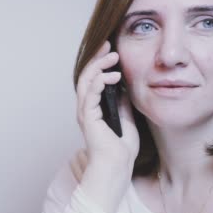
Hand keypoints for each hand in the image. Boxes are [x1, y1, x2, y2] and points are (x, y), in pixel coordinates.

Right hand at [75, 40, 139, 172]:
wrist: (117, 168)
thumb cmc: (121, 150)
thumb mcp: (127, 119)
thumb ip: (123, 104)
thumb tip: (125, 87)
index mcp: (94, 108)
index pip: (93, 79)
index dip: (100, 63)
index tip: (111, 50)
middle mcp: (86, 108)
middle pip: (86, 75)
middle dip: (96, 57)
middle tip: (108, 44)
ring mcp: (85, 112)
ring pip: (86, 80)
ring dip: (98, 65)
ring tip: (112, 55)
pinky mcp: (88, 118)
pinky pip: (91, 93)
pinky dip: (100, 81)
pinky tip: (113, 75)